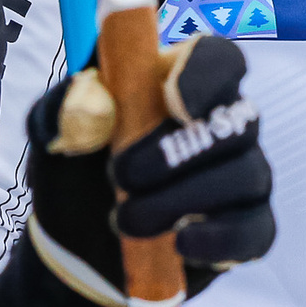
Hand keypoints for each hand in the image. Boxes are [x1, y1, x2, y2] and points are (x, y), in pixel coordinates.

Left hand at [22, 34, 275, 306]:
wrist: (77, 247)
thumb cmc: (78, 173)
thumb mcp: (51, 136)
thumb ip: (61, 108)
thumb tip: (91, 105)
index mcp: (181, 83)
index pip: (220, 59)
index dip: (206, 73)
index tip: (172, 100)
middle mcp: (223, 123)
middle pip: (238, 120)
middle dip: (178, 151)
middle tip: (120, 176)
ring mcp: (242, 176)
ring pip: (246, 175)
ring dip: (183, 199)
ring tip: (127, 220)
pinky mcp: (246, 229)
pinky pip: (254, 229)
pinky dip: (218, 238)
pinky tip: (180, 244)